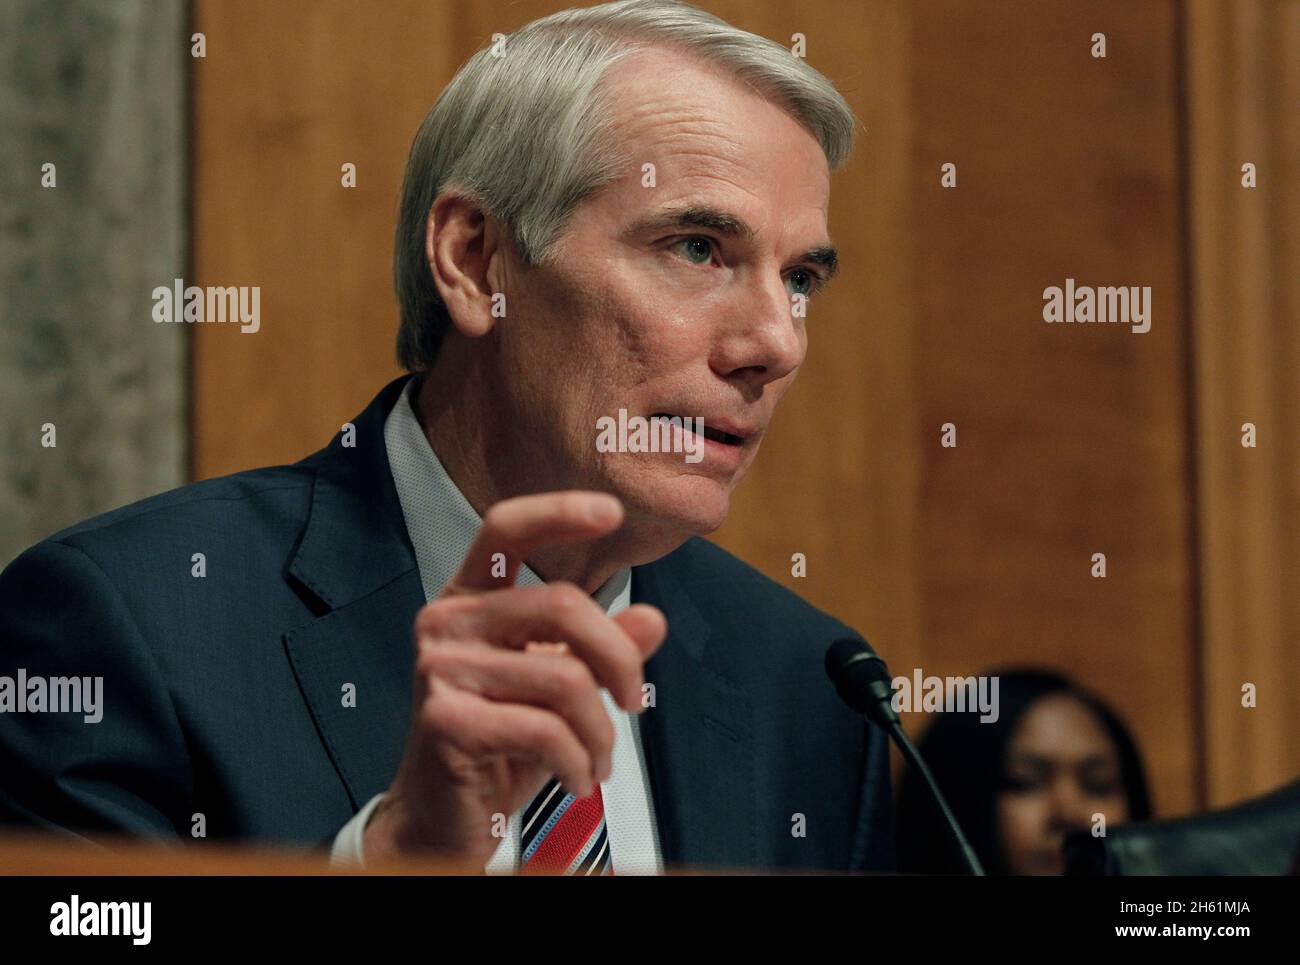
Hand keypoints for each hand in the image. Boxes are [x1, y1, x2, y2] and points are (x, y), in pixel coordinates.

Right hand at [363, 491, 666, 865]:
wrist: (441, 819)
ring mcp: (438, 668)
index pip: (506, 530)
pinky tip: (577, 778)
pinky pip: (545, 730)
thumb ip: (601, 650)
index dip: (557, 512)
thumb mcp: (559, 690)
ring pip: (564, 678)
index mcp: (470, 599)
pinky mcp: (444, 719)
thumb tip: (651, 620)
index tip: (610, 513)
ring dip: (600, 732)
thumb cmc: (500, 745)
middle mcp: (446, 621)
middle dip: (619, 659)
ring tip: (598, 759)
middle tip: (635, 702)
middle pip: (560, 604)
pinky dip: (578, 762)